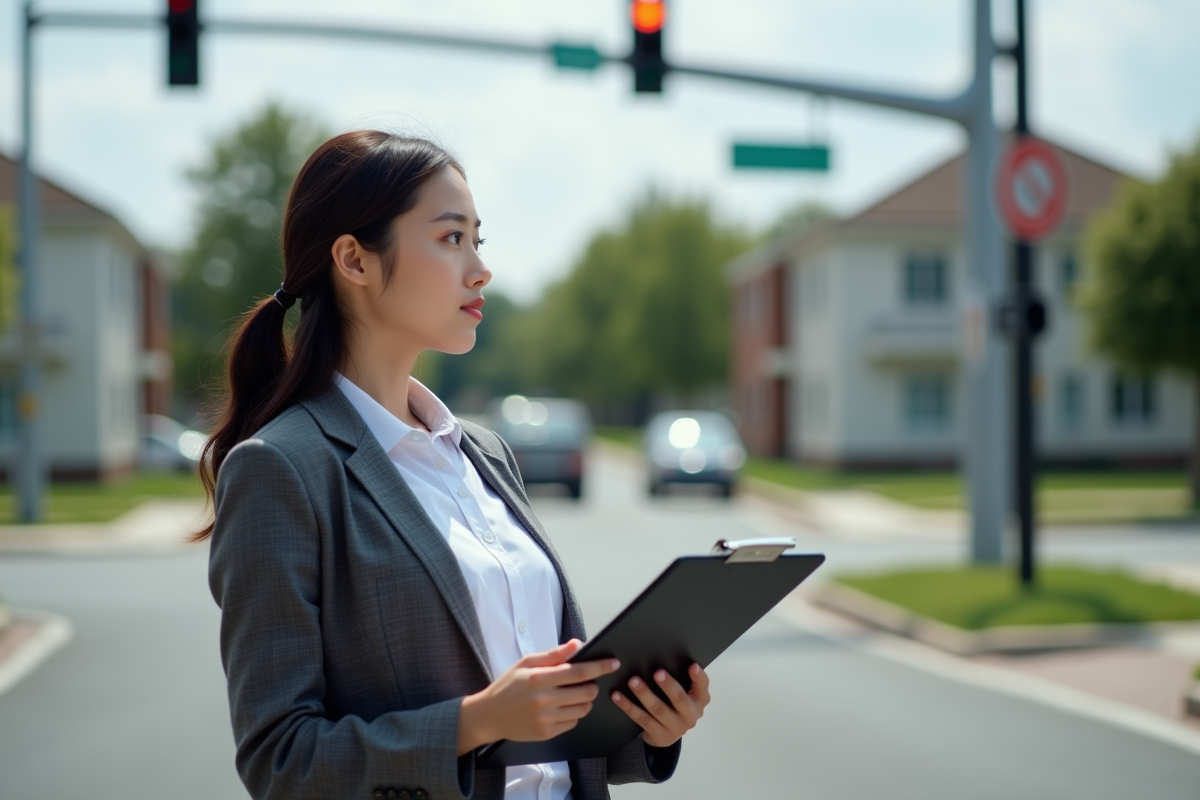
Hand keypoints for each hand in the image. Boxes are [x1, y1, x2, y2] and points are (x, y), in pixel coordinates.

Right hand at [457, 639, 619, 754]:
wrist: (489, 715)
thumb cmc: (508, 686)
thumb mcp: (526, 663)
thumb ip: (553, 654)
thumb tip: (577, 645)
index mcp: (539, 678)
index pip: (579, 671)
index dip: (600, 666)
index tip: (613, 663)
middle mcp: (544, 700)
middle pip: (587, 692)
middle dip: (593, 685)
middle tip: (587, 681)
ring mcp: (546, 719)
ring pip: (583, 709)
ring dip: (585, 700)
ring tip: (573, 694)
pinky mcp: (546, 733)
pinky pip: (573, 723)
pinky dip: (573, 714)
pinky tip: (561, 707)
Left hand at [610, 663, 709, 747]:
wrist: (667, 734)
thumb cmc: (675, 705)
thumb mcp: (685, 693)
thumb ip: (681, 679)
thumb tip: (665, 655)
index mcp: (699, 701)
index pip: (702, 687)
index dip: (698, 677)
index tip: (692, 665)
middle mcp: (690, 715)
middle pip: (679, 699)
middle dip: (668, 685)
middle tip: (657, 672)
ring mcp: (675, 727)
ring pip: (658, 709)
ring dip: (644, 694)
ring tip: (633, 681)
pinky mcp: (659, 735)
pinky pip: (641, 718)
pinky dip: (628, 706)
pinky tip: (618, 696)